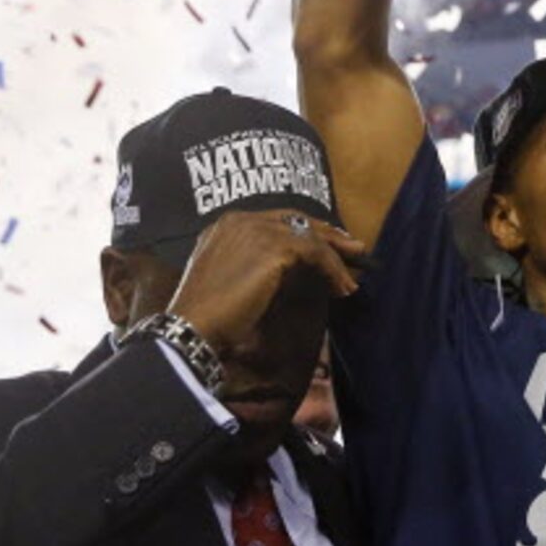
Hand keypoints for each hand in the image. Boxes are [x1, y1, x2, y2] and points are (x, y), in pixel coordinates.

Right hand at [165, 209, 367, 359]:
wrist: (192, 326)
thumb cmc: (206, 314)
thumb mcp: (227, 277)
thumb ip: (252, 262)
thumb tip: (290, 269)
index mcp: (227, 224)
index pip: (277, 220)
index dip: (305, 231)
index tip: (327, 243)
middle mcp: (242, 220)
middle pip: (297, 221)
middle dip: (328, 235)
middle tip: (353, 249)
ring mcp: (259, 230)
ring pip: (310, 237)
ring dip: (335, 259)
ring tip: (350, 279)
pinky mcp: (275, 247)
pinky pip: (316, 254)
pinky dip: (333, 270)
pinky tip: (342, 287)